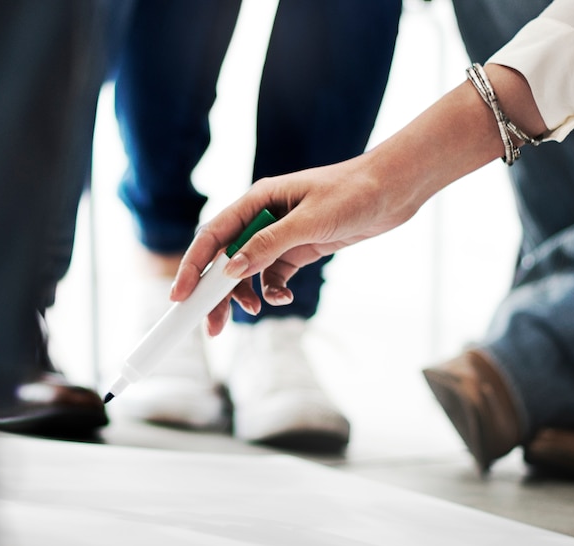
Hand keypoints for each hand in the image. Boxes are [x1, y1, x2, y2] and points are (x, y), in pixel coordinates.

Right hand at [171, 151, 414, 334]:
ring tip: (255, 311)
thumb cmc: (353, 193)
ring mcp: (280, 235)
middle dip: (216, 292)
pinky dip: (274, 291)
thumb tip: (231, 270)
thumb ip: (268, 244)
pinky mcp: (297, 250)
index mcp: (258, 200)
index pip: (213, 236)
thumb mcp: (309, 221)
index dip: (193, 266)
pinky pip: (274, 275)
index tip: (180, 296)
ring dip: (246, 295)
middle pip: (226, 259)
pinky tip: (284, 298)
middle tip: (212, 326)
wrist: (392, 191)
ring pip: (248, 271)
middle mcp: (263, 217)